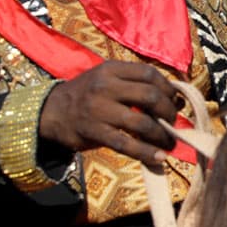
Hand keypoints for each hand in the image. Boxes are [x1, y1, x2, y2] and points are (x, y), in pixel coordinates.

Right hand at [36, 61, 183, 166]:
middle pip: (150, 96)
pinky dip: (146, 152)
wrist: (50, 112)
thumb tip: (176, 99)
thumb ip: (135, 84)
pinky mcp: (94, 133)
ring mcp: (99, 110)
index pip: (149, 73)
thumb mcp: (107, 79)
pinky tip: (158, 157)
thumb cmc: (86, 95)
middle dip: (168, 112)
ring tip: (170, 142)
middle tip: (172, 122)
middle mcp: (105, 87)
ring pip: (142, 122)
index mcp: (110, 69)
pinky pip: (127, 144)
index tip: (175, 100)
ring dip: (162, 135)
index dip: (168, 88)